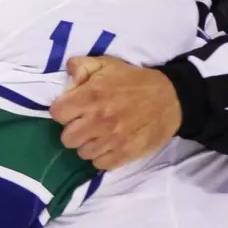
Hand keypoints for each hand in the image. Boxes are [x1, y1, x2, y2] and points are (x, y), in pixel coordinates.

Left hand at [50, 56, 181, 169]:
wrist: (170, 99)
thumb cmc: (134, 81)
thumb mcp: (107, 64)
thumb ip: (81, 66)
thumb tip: (68, 75)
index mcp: (91, 96)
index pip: (57, 113)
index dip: (63, 111)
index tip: (73, 109)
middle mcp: (99, 119)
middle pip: (67, 138)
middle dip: (73, 130)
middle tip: (86, 124)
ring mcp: (112, 139)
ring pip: (82, 153)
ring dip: (88, 144)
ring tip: (99, 134)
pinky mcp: (125, 153)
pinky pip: (100, 164)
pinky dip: (102, 156)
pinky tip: (109, 145)